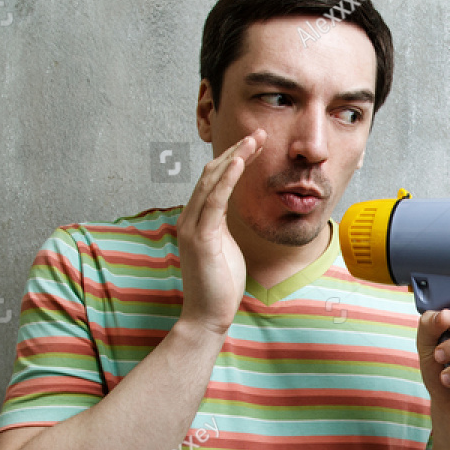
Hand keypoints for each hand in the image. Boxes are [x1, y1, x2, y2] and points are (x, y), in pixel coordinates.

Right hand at [175, 131, 263, 336]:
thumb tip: (230, 213)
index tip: (255, 144)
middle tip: (259, 133)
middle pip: (212, 173)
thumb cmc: (219, 286)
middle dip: (236, 151)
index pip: (215, 180)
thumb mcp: (224, 248)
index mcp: (198, 219)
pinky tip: (240, 161)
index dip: (234, 159)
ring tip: (254, 139)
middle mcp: (191, 217)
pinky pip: (214, 201)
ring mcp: (193, 226)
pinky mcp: (201, 237)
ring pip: (212, 181)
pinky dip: (227, 179)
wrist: (206, 316)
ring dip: (235, 157)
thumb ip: (223, 227)